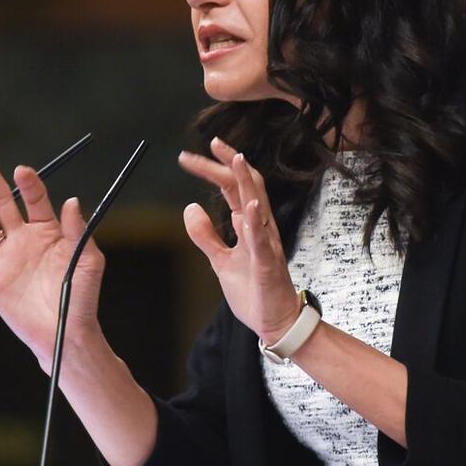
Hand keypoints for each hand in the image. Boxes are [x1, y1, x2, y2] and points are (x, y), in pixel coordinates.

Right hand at [0, 148, 105, 371]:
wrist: (66, 336)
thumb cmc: (82, 299)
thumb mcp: (88, 261)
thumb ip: (78, 231)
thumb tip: (71, 200)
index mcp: (48, 232)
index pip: (34, 199)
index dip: (28, 184)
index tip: (22, 172)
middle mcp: (23, 240)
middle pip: (3, 202)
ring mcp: (4, 259)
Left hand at [178, 137, 300, 342]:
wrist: (275, 322)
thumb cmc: (253, 290)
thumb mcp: (220, 260)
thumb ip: (205, 235)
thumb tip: (190, 208)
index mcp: (249, 225)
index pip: (233, 188)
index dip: (215, 169)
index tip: (191, 156)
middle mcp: (261, 228)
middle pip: (246, 186)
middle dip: (231, 163)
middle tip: (213, 143)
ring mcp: (266, 244)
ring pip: (258, 205)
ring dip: (247, 182)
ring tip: (237, 159)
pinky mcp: (267, 264)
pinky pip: (261, 241)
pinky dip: (254, 223)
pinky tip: (246, 207)